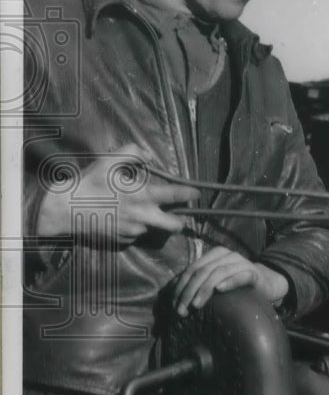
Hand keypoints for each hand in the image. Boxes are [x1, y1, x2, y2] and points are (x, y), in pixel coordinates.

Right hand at [36, 143, 199, 243]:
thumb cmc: (89, 183)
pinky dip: (134, 226)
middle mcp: (143, 217)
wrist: (65, 210)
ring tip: (137, 210)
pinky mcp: (123, 241)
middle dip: (181, 221)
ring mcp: (133, 232)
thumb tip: (149, 157)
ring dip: (152, 221)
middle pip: (175, 226)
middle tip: (179, 215)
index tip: (197, 193)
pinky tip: (119, 217)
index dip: (190, 194)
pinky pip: (135, 234)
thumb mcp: (109, 161)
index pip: (177, 196)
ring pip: (153, 229)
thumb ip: (133, 152)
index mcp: (143, 195)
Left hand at [173, 246, 289, 316]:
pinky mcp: (253, 273)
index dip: (181, 287)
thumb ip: (200, 282)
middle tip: (181, 310)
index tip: (174, 304)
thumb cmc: (236, 284)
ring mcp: (241, 262)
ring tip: (196, 305)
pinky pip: (240, 276)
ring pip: (218, 273)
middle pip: (202, 271)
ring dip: (204, 290)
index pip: (192, 269)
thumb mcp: (216, 279)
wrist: (266, 282)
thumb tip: (175, 295)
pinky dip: (229, 282)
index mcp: (215, 254)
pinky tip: (220, 290)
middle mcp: (227, 255)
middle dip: (189, 292)